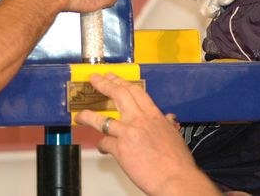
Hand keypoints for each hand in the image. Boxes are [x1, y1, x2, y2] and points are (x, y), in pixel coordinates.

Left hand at [74, 73, 219, 195]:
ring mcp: (129, 134)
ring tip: (80, 115)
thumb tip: (168, 119)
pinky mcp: (121, 149)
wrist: (177, 180)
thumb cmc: (179, 164)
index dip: (121, 82)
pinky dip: (102, 145)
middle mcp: (140, 120)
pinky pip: (104, 143)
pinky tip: (102, 148)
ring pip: (102, 119)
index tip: (113, 77)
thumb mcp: (175, 136)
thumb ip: (167, 125)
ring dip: (88, 116)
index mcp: (154, 116)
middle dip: (104, 84)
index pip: (136, 91)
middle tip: (95, 79)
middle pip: (119, 95)